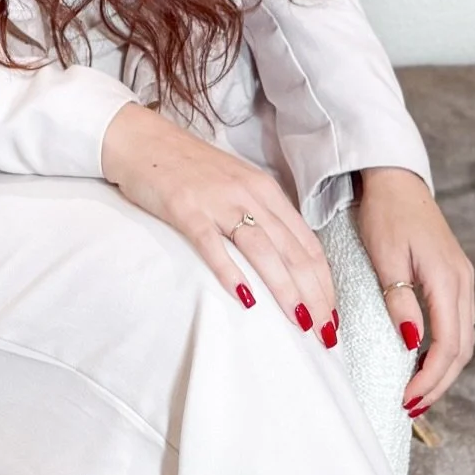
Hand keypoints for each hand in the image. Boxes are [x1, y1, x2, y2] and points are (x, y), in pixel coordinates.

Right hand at [101, 101, 337, 339]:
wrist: (143, 140)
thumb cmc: (190, 168)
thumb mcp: (236, 186)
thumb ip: (261, 216)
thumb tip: (287, 263)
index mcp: (265, 190)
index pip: (307, 244)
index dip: (324, 283)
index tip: (332, 317)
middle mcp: (248, 194)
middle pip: (292, 251)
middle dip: (314, 294)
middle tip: (325, 334)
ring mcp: (218, 200)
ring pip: (262, 249)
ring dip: (285, 288)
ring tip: (299, 322)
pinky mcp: (185, 208)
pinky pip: (212, 244)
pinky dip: (231, 272)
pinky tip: (244, 298)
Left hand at [355, 166, 474, 415]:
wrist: (394, 178)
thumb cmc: (385, 213)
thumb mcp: (386, 257)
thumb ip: (400, 300)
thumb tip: (413, 344)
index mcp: (447, 278)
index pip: (449, 344)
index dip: (431, 378)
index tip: (408, 400)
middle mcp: (463, 282)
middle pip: (462, 348)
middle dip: (439, 383)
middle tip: (412, 408)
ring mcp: (462, 279)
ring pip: (463, 338)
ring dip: (444, 369)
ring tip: (417, 394)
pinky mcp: (454, 277)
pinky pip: (457, 323)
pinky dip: (445, 349)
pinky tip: (424, 361)